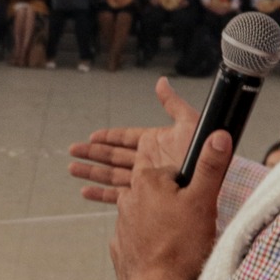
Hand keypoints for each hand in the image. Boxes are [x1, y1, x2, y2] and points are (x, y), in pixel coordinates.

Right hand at [68, 79, 199, 203]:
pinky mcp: (145, 198)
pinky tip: (85, 193)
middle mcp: (148, 162)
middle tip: (73, 151)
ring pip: (111, 175)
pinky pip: (118, 196)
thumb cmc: (203, 154)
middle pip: (113, 156)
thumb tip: (161, 81)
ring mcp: (146, 181)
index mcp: (154, 144)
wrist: (208, 185)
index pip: (126, 139)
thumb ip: (172, 104)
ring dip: (92, 172)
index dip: (108, 137)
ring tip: (72, 169)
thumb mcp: (188, 124)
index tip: (92, 136)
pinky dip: (101, 194)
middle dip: (93, 153)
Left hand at [109, 128, 230, 279]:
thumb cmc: (181, 246)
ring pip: (148, 215)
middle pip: (160, 193)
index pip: (173, 173)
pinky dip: (150, 243)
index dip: (189, 189)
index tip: (197, 205)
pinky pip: (138, 238)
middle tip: (190, 227)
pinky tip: (164, 254)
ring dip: (162, 224)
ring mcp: (121, 223)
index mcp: (147, 181)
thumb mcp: (202, 201)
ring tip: (179, 244)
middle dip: (175, 205)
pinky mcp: (120, 246)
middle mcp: (128, 198)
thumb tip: (219, 136)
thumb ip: (210, 166)